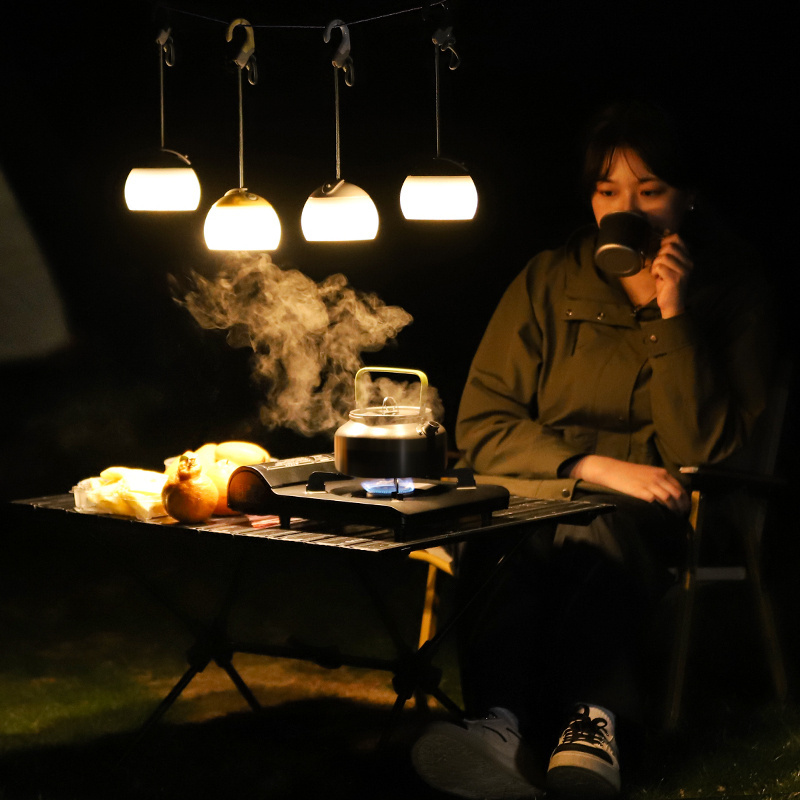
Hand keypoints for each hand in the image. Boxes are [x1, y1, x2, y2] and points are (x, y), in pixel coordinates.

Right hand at [570, 455, 689, 513]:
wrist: (611, 470)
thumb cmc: (627, 473)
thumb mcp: (647, 472)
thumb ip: (658, 480)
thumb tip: (668, 493)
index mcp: (661, 472)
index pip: (679, 487)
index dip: (685, 498)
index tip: (685, 506)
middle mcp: (658, 477)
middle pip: (678, 493)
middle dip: (683, 506)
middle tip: (683, 514)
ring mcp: (651, 485)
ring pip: (670, 498)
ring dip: (675, 509)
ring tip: (675, 516)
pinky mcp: (642, 492)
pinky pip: (658, 502)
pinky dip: (663, 509)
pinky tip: (663, 515)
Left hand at [650, 232, 692, 318]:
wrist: (671, 304)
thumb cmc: (667, 285)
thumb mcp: (669, 266)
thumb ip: (668, 254)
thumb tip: (661, 238)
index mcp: (688, 258)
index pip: (677, 238)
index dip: (665, 241)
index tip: (660, 251)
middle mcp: (688, 263)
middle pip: (669, 247)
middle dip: (658, 255)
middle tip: (657, 265)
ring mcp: (683, 271)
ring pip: (663, 257)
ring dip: (655, 265)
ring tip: (657, 273)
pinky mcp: (675, 279)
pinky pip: (660, 267)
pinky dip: (654, 272)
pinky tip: (657, 278)